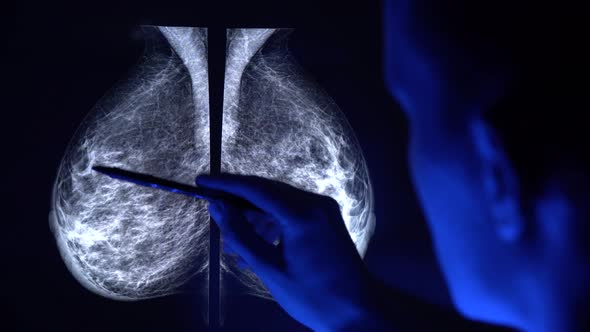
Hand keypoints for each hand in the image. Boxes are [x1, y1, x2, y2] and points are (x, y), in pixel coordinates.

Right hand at [196, 174, 374, 330]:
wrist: (358, 310)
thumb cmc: (313, 296)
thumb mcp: (269, 268)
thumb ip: (240, 234)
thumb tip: (216, 207)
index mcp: (302, 215)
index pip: (256, 189)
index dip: (225, 184)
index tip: (201, 181)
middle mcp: (316, 204)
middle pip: (267, 191)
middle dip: (237, 198)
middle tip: (211, 206)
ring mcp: (324, 209)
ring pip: (279, 201)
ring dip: (254, 214)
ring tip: (231, 239)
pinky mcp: (326, 218)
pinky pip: (292, 211)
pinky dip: (271, 222)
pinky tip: (255, 242)